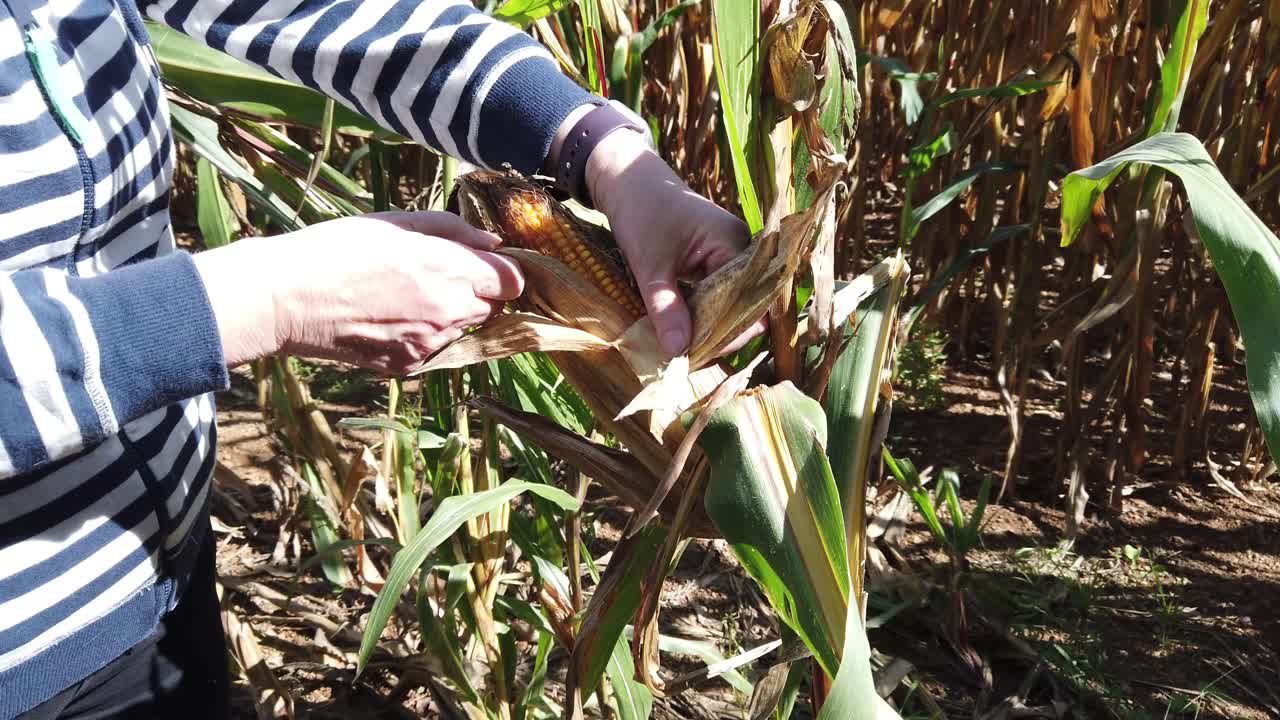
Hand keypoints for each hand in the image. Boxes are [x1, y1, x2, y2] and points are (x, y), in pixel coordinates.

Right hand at [195, 212, 523, 373]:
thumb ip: (453, 231)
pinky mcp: (409, 365)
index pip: (513, 280)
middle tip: (438, 276)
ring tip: (403, 296)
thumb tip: (493, 244)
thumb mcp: (396, 223)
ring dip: (449, 315)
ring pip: (463, 329)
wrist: (286, 299)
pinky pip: (433, 348)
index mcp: (450, 269)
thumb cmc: (336, 250)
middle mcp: (450, 311)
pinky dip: (422, 335)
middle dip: (478, 293)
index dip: (503, 271)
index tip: (486, 264)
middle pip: (493, 307)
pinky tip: (387, 318)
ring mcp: (431, 343)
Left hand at [585, 129, 761, 356]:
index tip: (699, 355)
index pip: (747, 301)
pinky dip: (702, 312)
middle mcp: (741, 250)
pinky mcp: (715, 260)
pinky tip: (685, 331)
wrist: (626, 179)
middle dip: (720, 334)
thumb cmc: (641, 211)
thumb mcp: (650, 265)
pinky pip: (718, 294)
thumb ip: (666, 308)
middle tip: (689, 359)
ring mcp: (729, 254)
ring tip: (686, 351)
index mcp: (734, 244)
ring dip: (710, 326)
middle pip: (743, 305)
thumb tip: (679, 352)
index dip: (728, 332)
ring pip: (730, 302)